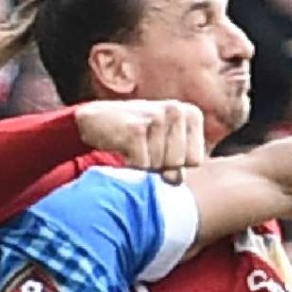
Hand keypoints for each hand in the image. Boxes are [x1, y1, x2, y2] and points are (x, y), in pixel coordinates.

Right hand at [75, 100, 205, 182]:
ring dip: (143, 164)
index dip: (176, 164)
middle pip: (178, 164)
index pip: (195, 161)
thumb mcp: (166, 145)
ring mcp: (157, 117)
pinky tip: (124, 147)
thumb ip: (179, 164)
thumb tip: (176, 180)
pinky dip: (130, 165)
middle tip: (145, 147)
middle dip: (160, 165)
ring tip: (134, 146)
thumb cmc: (139, 135)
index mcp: (191, 114)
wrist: (96, 119)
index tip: (161, 149)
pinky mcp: (136, 129)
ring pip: (159, 166)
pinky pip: (141, 166)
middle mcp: (177, 110)